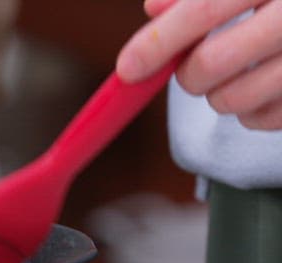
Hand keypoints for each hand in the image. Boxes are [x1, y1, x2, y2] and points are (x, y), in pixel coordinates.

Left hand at [116, 0, 281, 129]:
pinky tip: (263, 85)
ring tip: (236, 71)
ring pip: (232, 101)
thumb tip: (153, 10)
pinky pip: (262, 121)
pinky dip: (249, 112)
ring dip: (217, 95)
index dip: (158, 42)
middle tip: (195, 66)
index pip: (202, 10)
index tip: (128, 67)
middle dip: (187, 74)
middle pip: (211, 65)